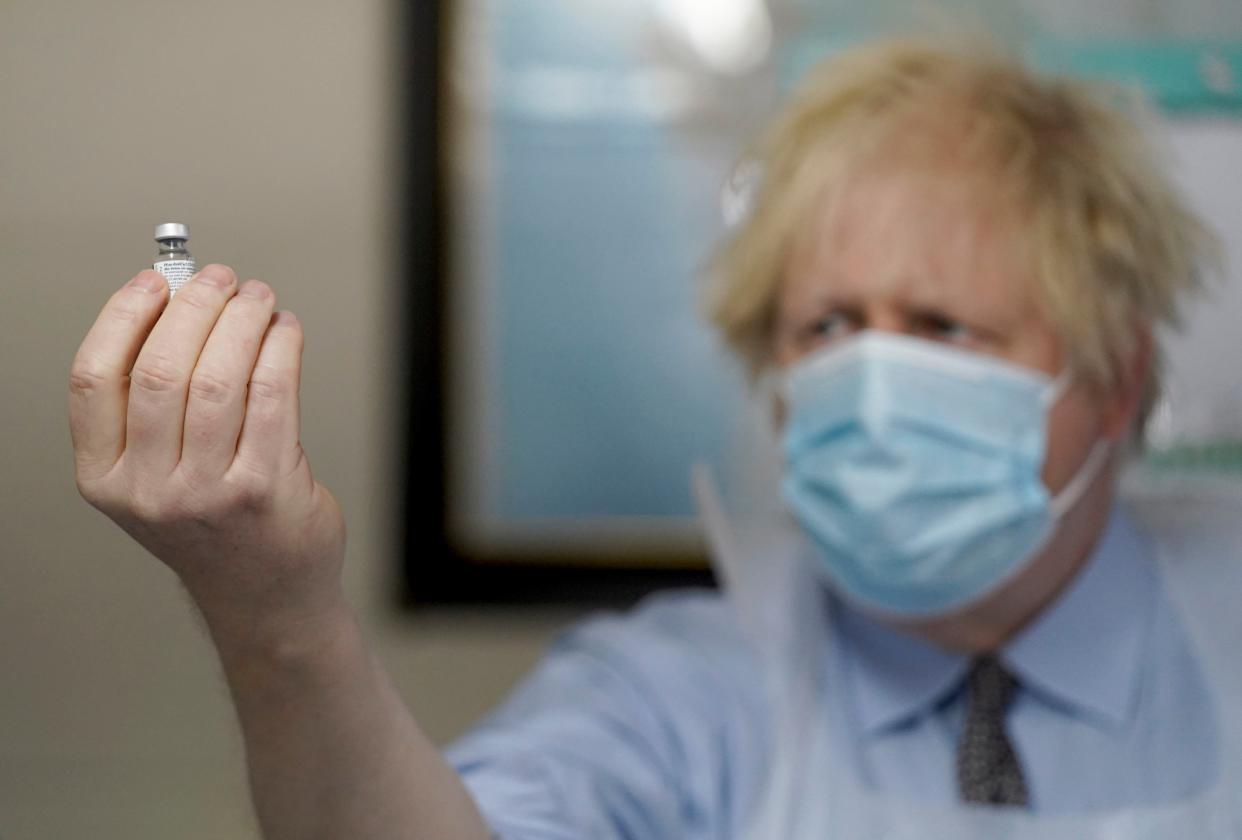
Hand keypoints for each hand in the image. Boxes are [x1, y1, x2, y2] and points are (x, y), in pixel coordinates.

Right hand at [69, 265, 345, 639]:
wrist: (266, 596)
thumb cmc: (216, 524)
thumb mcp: (156, 477)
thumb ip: (153, 406)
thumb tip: (177, 304)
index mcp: (105, 478)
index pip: (93, 379)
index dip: (123, 317)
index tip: (155, 281)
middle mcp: (148, 490)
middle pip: (161, 369)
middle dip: (196, 307)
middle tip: (222, 280)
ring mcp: (206, 493)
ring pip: (218, 377)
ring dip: (243, 321)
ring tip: (260, 299)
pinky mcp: (264, 489)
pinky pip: (272, 395)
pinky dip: (281, 349)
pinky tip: (285, 332)